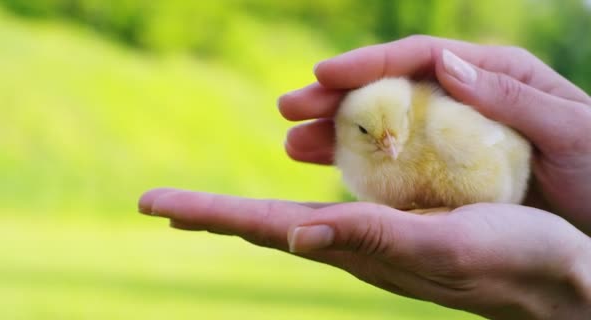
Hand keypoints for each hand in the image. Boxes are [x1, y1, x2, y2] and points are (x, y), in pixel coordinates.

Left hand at [138, 189, 590, 318]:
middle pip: (264, 227)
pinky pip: (328, 213)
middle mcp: (353, 248)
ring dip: (243, 212)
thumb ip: (373, 238)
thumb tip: (296, 235)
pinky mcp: (394, 231)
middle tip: (159, 205)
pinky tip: (285, 205)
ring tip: (204, 208)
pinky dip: (291, 205)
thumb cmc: (513, 260)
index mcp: (356, 249)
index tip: (152, 204)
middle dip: (210, 213)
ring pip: (289, 222)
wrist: (555, 280)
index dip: (209, 212)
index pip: (265, 228)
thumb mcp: (444, 246)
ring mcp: (370, 242)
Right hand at [278, 35, 590, 233]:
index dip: (370, 62)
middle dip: (336, 97)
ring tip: (294, 144)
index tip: (324, 75)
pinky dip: (365, 164)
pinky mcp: (449, 170)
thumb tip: (442, 63)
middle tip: (289, 108)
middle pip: (391, 89)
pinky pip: (399, 162)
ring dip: (338, 133)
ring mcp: (454, 136)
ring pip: (386, 127)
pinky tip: (335, 171)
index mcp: (495, 75)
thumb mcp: (569, 127)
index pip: (421, 57)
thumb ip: (509, 97)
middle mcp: (467, 99)